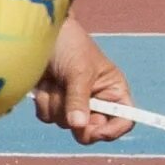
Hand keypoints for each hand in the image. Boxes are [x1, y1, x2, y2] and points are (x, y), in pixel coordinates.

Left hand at [34, 20, 134, 143]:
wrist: (40, 32)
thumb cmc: (69, 44)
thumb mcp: (79, 71)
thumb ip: (79, 99)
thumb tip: (79, 126)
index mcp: (113, 91)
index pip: (124, 120)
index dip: (113, 131)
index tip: (96, 132)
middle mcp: (95, 101)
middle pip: (92, 130)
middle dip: (78, 120)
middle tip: (69, 112)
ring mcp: (73, 103)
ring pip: (66, 124)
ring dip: (56, 104)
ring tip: (55, 81)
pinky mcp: (52, 102)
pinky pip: (48, 117)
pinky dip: (44, 102)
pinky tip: (45, 83)